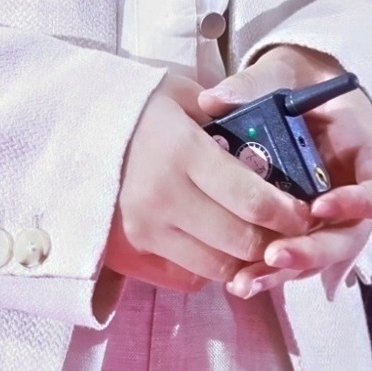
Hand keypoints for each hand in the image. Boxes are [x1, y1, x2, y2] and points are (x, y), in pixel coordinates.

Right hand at [102, 69, 315, 295]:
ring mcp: (144, 232)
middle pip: (240, 241)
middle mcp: (163, 199)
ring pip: (217, 268)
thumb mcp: (179, 92)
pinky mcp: (130, 255)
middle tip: (289, 231)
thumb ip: (226, 112)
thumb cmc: (132, 108)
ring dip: (245, 260)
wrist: (65, 131)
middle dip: (275, 240)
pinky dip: (209, 268)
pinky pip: (186, 278)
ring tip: (257, 240)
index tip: (306, 211)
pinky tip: (215, 245)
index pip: (252, 199)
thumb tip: (273, 135)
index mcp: (182, 153)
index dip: (289, 212)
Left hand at [192, 46, 371, 300]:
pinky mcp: (300, 230)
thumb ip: (256, 83)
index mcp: (370, 154)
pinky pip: (293, 257)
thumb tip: (214, 99)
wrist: (289, 96)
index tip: (321, 205)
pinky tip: (237, 280)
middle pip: (352, 237)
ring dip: (288, 272)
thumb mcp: (284, 72)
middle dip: (316, 250)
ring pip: (321, 257)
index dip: (365, 205)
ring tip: (247, 280)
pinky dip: (268, 271)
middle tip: (277, 255)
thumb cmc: (298, 82)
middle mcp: (356, 194)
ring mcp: (330, 218)